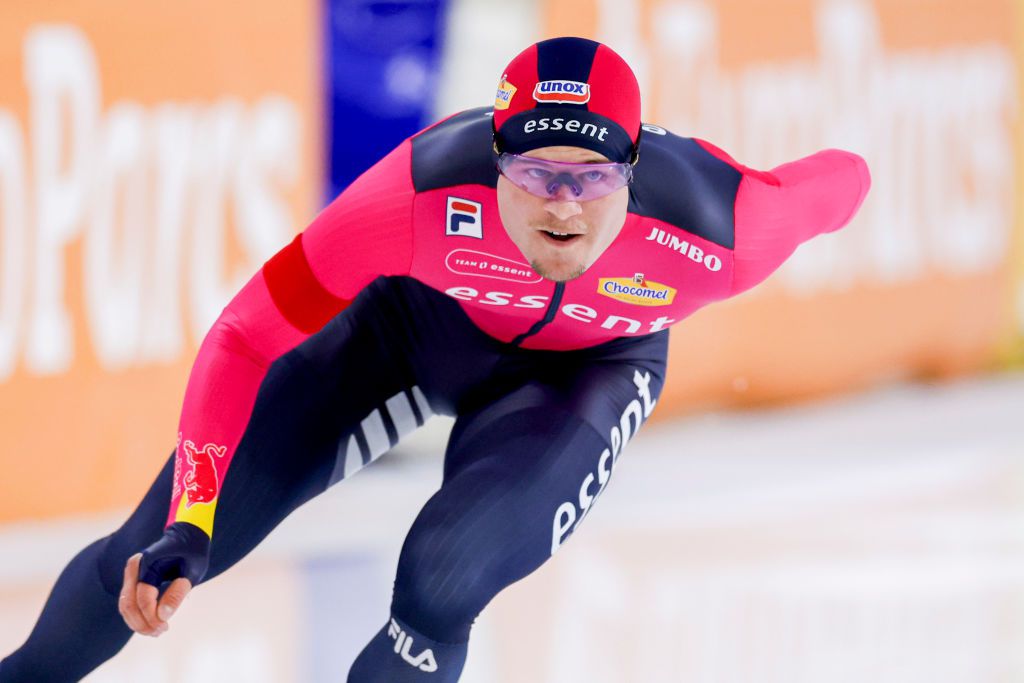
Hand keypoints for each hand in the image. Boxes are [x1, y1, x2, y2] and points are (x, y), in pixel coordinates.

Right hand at [118, 522, 209, 636]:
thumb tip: (162, 617)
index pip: (143, 596)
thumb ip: (178, 593)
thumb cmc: (193, 553)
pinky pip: (129, 602)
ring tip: (157, 632)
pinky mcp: (133, 580)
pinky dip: (137, 616)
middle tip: (161, 632)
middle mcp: (135, 566)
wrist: (187, 537)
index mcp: (148, 561)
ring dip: (138, 623)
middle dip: (142, 623)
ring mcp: (131, 573)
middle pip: (128, 603)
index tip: (165, 626)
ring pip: (125, 605)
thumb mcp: (193, 572)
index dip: (151, 615)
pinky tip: (152, 625)